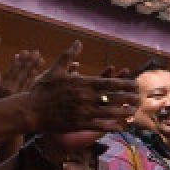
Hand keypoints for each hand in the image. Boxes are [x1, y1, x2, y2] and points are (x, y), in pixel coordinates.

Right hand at [0, 50, 45, 100]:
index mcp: (3, 87)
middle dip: (29, 62)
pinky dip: (35, 79)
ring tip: (41, 59)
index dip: (18, 62)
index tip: (22, 53)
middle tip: (37, 52)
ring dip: (35, 68)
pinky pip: (31, 87)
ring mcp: (20, 95)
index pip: (12, 71)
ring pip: (29, 79)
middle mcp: (12, 90)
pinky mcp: (25, 101)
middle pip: (22, 73)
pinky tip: (40, 73)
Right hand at [23, 42, 138, 133]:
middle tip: (140, 98)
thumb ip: (69, 56)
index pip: (109, 82)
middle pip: (113, 97)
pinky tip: (122, 126)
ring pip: (109, 112)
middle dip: (129, 98)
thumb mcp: (55, 70)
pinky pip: (100, 125)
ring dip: (124, 112)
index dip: (125, 84)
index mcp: (82, 83)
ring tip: (134, 111)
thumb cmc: (43, 90)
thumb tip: (78, 42)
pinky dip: (113, 125)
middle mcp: (86, 97)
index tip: (135, 84)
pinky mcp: (79, 123)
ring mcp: (83, 111)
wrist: (30, 111)